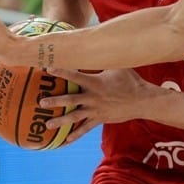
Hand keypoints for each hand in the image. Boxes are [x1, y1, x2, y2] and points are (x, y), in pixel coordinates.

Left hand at [39, 67, 161, 144]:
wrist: (142, 101)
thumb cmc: (130, 80)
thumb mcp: (118, 66)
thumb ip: (104, 58)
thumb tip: (98, 43)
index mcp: (95, 82)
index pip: (75, 76)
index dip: (61, 71)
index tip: (47, 68)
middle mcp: (93, 97)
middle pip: (70, 99)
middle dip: (55, 101)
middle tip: (41, 103)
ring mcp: (96, 110)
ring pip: (75, 116)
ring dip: (61, 121)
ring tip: (47, 125)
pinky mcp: (100, 119)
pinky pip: (85, 128)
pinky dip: (76, 134)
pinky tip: (65, 141)